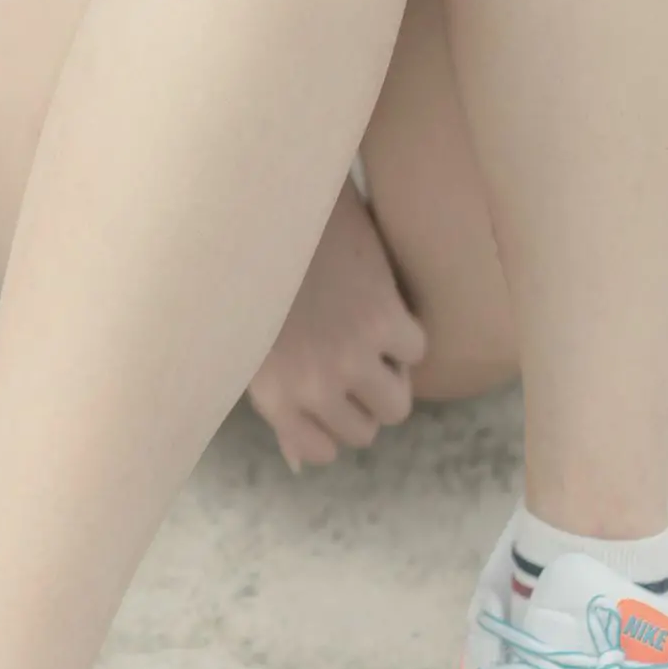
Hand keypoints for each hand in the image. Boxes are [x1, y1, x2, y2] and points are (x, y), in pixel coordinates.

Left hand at [246, 177, 427, 469]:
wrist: (275, 205)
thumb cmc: (257, 275)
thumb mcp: (251, 349)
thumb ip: (279, 408)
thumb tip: (302, 463)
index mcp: (273, 396)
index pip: (320, 451)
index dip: (332, 422)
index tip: (332, 393)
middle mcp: (313, 386)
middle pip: (365, 431)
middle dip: (363, 400)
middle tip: (353, 359)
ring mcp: (351, 356)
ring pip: (398, 403)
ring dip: (390, 374)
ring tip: (370, 336)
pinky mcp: (385, 321)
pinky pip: (416, 350)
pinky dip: (406, 329)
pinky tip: (379, 301)